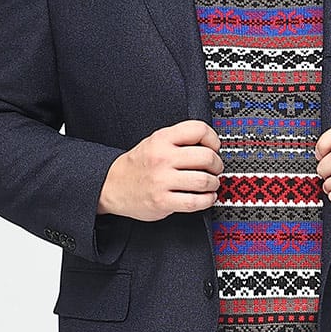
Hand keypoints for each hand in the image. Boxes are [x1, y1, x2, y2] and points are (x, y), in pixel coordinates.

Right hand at [97, 120, 223, 221]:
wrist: (113, 184)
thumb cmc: (140, 163)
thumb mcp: (156, 141)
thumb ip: (180, 139)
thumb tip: (211, 144)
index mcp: (162, 139)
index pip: (198, 129)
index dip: (213, 139)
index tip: (214, 147)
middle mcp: (162, 158)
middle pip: (206, 157)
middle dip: (217, 164)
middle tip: (215, 168)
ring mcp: (162, 180)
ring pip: (203, 181)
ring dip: (213, 183)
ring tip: (211, 184)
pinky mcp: (162, 201)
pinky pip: (195, 202)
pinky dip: (207, 200)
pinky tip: (206, 197)